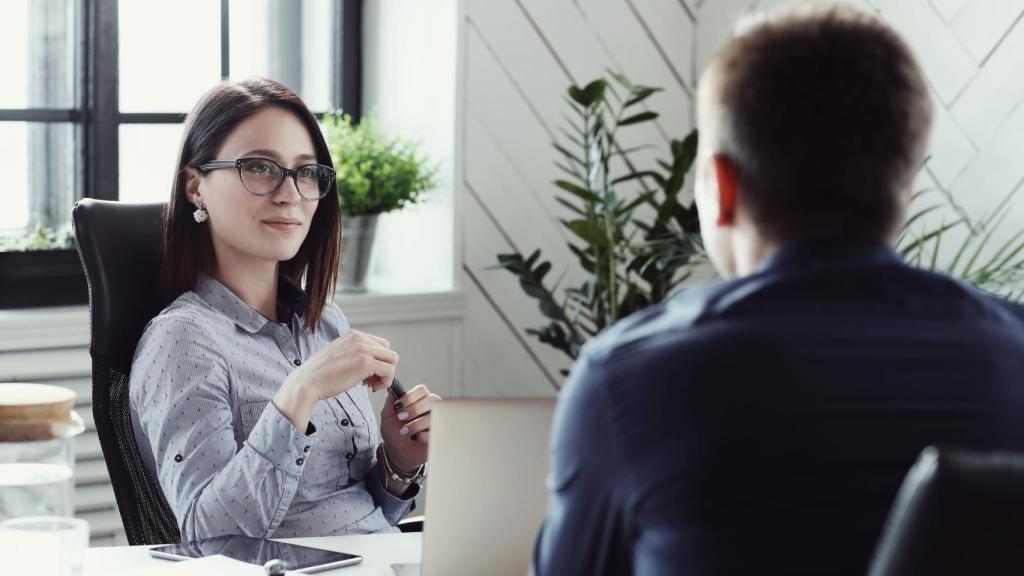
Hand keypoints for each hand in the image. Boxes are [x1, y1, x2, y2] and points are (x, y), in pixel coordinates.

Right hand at [274, 330, 397, 430]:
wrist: (308, 382)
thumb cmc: (321, 374)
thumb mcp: (339, 354)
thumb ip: (355, 353)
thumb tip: (373, 363)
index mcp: (353, 335)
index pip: (380, 344)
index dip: (378, 360)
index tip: (368, 373)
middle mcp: (359, 338)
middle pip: (389, 352)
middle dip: (383, 368)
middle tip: (370, 380)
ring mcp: (363, 349)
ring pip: (392, 360)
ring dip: (386, 375)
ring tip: (370, 384)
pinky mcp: (365, 363)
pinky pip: (389, 371)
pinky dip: (385, 381)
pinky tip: (371, 387)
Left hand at [379, 384, 440, 471]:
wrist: (397, 453)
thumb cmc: (394, 433)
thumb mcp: (387, 417)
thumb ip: (389, 403)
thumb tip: (390, 389)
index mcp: (419, 401)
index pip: (422, 390)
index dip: (411, 396)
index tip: (399, 405)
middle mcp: (430, 408)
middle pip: (432, 399)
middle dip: (415, 409)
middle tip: (401, 418)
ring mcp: (436, 421)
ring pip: (434, 415)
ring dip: (416, 424)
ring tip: (405, 432)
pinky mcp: (439, 434)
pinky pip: (435, 431)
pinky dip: (422, 436)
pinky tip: (417, 439)